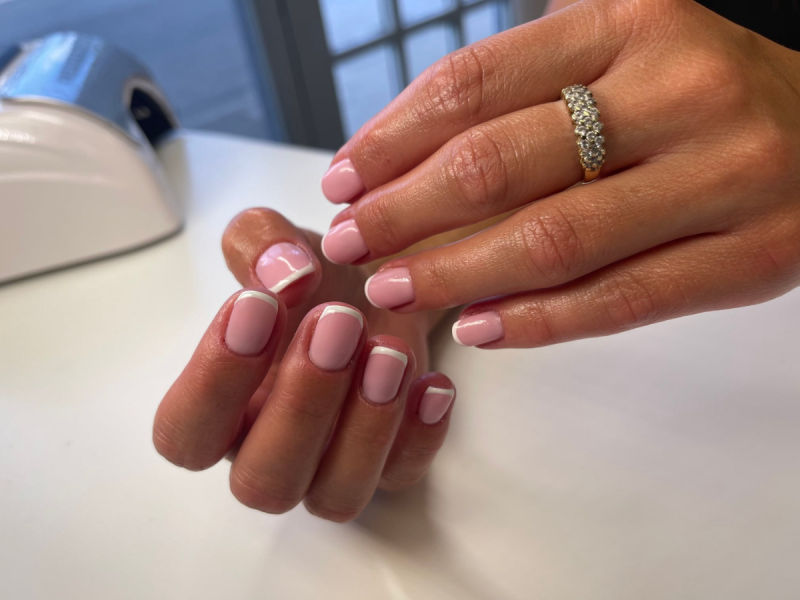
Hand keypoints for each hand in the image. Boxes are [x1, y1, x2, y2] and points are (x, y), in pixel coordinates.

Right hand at [153, 209, 455, 521]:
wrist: (380, 285)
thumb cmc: (313, 276)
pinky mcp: (390, 466)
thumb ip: (260, 244)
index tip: (257, 303)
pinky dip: (420, 435)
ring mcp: (329, 469)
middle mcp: (266, 451)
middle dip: (301, 404)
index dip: (214, 380)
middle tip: (339, 321)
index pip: (185, 432)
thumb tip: (282, 274)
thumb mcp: (278, 241)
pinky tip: (431, 382)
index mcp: (219, 409)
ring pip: (334, 497)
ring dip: (363, 427)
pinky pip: (402, 476)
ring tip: (389, 351)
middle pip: (262, 480)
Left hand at [319, 0, 799, 347]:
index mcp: (631, 19)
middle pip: (501, 162)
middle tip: (349, 245)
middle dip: (404, 213)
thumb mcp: (622, 46)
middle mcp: (681, 88)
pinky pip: (626, 299)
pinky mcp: (758, 255)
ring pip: (555, 239)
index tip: (343, 180)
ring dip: (455, 274)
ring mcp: (727, 174)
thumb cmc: (700, 86)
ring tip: (394, 291)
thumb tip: (406, 155)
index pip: (474, 83)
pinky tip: (479, 328)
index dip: (393, 139)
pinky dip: (541, 321)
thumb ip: (529, 87)